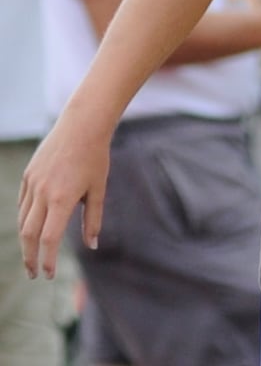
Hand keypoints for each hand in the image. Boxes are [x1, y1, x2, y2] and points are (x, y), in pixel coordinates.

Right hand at [17, 113, 112, 278]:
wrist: (82, 126)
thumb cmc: (95, 158)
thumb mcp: (98, 189)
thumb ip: (93, 220)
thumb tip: (92, 246)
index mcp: (62, 199)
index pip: (49, 239)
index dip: (47, 259)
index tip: (48, 274)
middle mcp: (42, 193)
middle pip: (29, 234)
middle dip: (30, 257)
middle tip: (34, 273)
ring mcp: (32, 183)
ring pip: (23, 220)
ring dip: (26, 240)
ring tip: (32, 254)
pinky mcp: (27, 175)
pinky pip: (23, 203)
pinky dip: (26, 219)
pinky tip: (32, 228)